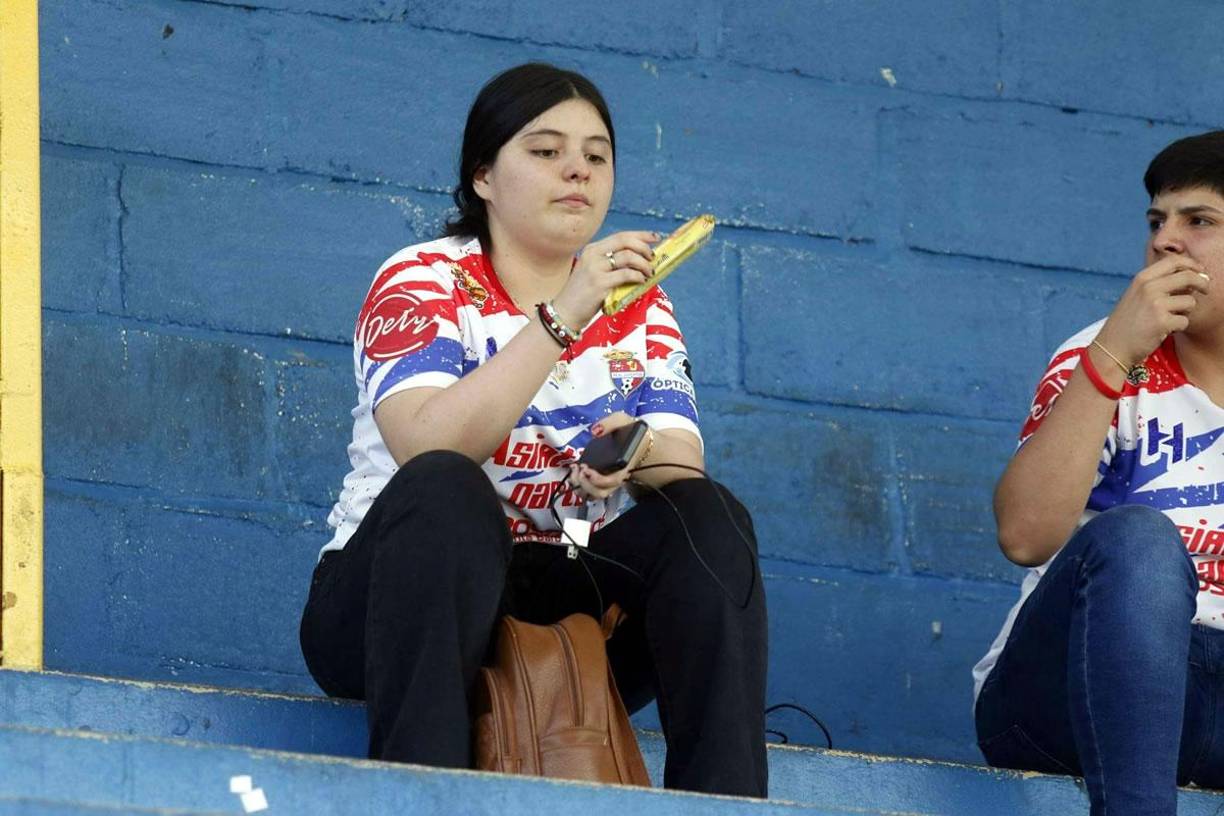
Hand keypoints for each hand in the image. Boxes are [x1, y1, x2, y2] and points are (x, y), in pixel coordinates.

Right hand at [552, 231, 660, 326]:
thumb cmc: (583, 295)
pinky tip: (641, 281)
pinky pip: (626, 275)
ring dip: (644, 264)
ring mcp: (595, 268)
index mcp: (592, 250)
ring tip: (649, 273)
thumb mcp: (594, 273)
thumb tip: (641, 263)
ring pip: (628, 257)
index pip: (620, 236)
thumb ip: (611, 265)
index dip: (640, 235)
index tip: (655, 237)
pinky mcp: (599, 283)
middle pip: (625, 241)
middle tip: (653, 257)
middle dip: (644, 247)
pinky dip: (638, 277)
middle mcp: (593, 255)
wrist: (566, 312)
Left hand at [566, 412, 651, 501]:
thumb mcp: (623, 420)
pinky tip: (575, 469)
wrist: (637, 440)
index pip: (614, 481)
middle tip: (581, 469)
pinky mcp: (599, 480)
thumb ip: (611, 422)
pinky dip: (579, 484)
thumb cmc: (629, 431)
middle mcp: (616, 477)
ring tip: (576, 470)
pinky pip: (589, 490)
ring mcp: (607, 481)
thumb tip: (596, 431)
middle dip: (586, 484)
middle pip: (600, 493)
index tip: (587, 469)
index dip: (599, 480)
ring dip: (580, 486)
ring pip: (593, 495)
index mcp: (624, 465)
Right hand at [1095, 255, 1209, 364]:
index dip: (1192, 264)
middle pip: (1188, 276)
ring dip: (1186, 311)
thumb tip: (1191, 277)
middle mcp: (1149, 288)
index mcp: (1142, 278)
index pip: (1174, 261)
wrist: (1111, 347)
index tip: (1199, 271)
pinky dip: (1178, 327)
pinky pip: (1185, 321)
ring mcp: (1155, 305)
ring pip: (1190, 301)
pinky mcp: (1162, 322)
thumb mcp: (1136, 295)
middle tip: (1205, 290)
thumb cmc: (1126, 323)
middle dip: (1202, 283)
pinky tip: (1164, 330)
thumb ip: (1158, 284)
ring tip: (1170, 318)